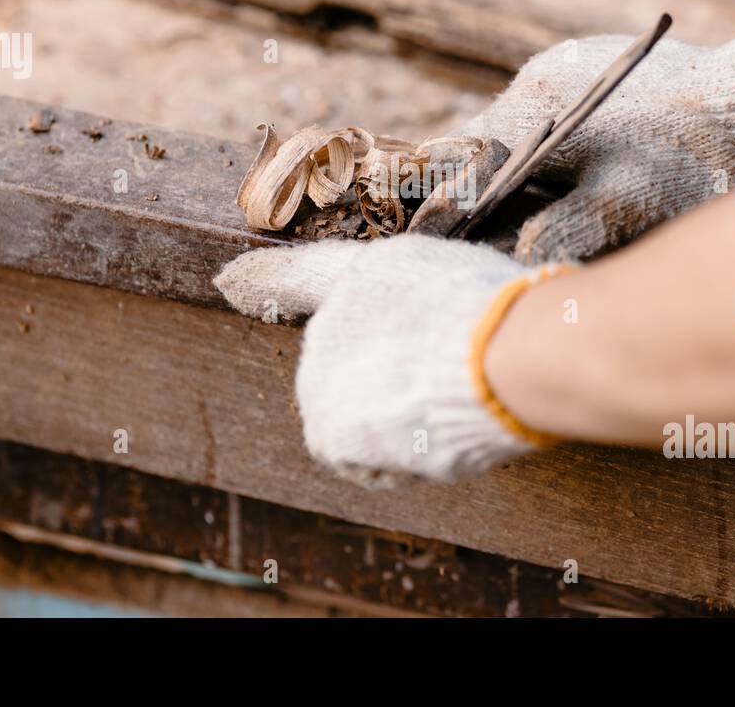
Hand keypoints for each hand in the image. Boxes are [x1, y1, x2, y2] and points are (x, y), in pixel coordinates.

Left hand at [213, 235, 565, 487]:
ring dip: (394, 425)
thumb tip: (443, 331)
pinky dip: (394, 461)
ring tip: (445, 409)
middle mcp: (330, 317)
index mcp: (366, 272)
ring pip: (357, 416)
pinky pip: (360, 459)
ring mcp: (320, 371)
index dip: (265, 277)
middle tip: (448, 388)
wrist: (500, 353)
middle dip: (390, 386)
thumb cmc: (508, 316)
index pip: (305, 274)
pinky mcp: (326, 426)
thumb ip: (429, 303)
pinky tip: (427, 437)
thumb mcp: (468, 284)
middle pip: (350, 367)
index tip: (227, 280)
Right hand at [462, 18, 734, 261]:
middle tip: (511, 233)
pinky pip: (566, 111)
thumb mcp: (614, 212)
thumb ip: (553, 233)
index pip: (468, 157)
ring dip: (535, 168)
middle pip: (497, 143)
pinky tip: (593, 174)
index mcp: (530, 105)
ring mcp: (576, 64)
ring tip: (553, 209)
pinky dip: (567, 147)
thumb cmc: (684, 162)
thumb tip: (510, 254)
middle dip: (500, 187)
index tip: (463, 236)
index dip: (461, 202)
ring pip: (533, 128)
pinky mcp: (608, 64)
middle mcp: (543, 75)